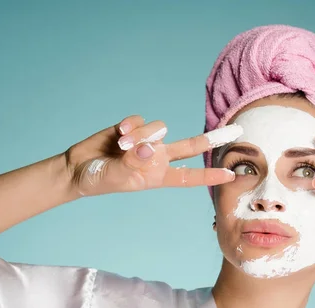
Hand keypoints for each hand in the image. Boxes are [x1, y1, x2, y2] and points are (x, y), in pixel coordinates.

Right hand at [64, 116, 239, 196]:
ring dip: (142, 135)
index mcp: (158, 176)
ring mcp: (146, 142)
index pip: (190, 176)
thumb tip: (149, 148)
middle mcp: (157, 158)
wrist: (77, 169)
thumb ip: (133, 163)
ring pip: (159, 129)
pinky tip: (118, 134)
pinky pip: (140, 120)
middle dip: (213, 138)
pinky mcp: (133, 128)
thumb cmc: (99, 180)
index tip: (231, 175)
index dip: (210, 175)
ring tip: (122, 146)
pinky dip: (130, 126)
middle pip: (191, 146)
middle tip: (236, 131)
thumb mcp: (117, 176)